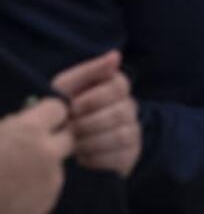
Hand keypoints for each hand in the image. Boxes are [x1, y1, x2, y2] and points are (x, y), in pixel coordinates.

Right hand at [0, 99, 71, 213]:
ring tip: (14, 175)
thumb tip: (26, 115)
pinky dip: (36, 189)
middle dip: (55, 138)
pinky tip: (13, 193)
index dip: (48, 114)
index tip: (40, 118)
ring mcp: (50, 180)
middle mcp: (47, 153)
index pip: (58, 109)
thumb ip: (12, 123)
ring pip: (58, 166)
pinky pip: (48, 189)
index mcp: (29, 131)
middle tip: (36, 144)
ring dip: (43, 166)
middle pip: (68, 137)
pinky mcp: (47, 203)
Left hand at [51, 50, 139, 176]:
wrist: (60, 143)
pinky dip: (96, 158)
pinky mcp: (129, 154)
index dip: (93, 98)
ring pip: (121, 135)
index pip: (118, 87)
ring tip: (74, 144)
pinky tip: (83, 156)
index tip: (73, 107)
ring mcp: (132, 131)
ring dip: (92, 141)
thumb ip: (89, 70)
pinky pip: (119, 156)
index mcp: (117, 87)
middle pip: (121, 112)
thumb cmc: (64, 110)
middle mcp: (129, 107)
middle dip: (90, 123)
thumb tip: (116, 55)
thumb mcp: (68, 88)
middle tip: (71, 129)